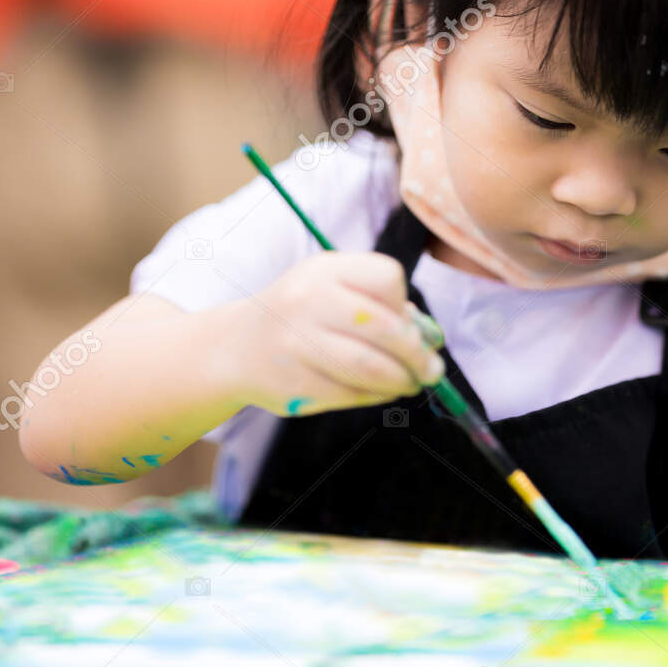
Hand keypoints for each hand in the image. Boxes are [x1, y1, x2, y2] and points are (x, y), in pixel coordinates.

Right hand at [233, 252, 444, 417]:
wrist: (236, 347)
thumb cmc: (301, 316)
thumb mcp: (330, 290)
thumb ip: (378, 305)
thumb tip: (430, 338)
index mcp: (324, 269)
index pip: (387, 278)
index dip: (403, 304)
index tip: (404, 322)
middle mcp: (307, 300)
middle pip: (384, 328)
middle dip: (417, 354)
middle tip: (431, 370)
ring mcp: (296, 343)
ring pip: (369, 367)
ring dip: (401, 380)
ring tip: (412, 383)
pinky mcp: (292, 382)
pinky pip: (349, 394)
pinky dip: (376, 396)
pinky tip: (383, 393)